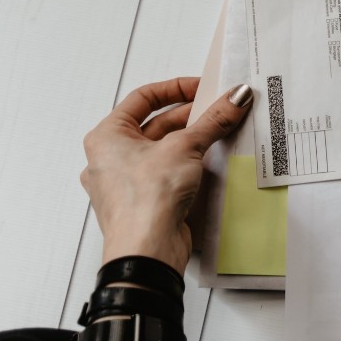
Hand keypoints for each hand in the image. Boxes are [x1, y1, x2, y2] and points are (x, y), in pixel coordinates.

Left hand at [80, 77, 252, 272]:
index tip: (203, 88)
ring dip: (191, 141)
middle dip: (190, 117)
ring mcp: (126, 183)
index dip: (176, 88)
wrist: (146, 251)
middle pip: (155, 125)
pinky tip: (208, 163)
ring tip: (219, 133)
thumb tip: (234, 98)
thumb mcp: (185, 147)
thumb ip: (212, 120)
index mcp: (106, 136)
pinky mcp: (144, 203)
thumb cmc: (144, 201)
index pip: (143, 98)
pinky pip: (167, 174)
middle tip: (220, 110)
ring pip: (163, 151)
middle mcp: (110, 158)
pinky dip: (188, 165)